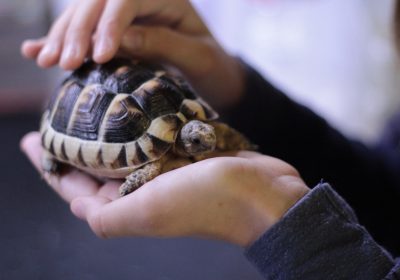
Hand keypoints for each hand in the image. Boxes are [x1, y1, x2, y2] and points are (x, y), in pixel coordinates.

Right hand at [20, 0, 244, 107]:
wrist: (214, 75)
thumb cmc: (213, 66)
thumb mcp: (198, 56)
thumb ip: (164, 44)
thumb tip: (120, 40)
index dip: (110, 25)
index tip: (99, 55)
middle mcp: (142, 0)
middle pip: (99, 3)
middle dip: (79, 31)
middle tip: (64, 62)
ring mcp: (126, 15)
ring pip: (85, 15)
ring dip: (63, 37)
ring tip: (45, 60)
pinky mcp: (115, 32)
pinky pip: (85, 32)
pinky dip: (61, 41)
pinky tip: (36, 50)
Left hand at [21, 132, 308, 246]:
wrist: (261, 193)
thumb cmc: (205, 202)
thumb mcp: (148, 212)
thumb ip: (105, 216)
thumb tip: (75, 204)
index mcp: (130, 204)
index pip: (76, 187)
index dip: (50, 168)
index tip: (29, 142)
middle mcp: (145, 188)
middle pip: (98, 166)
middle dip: (74, 146)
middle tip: (56, 118)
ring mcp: (167, 170)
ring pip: (126, 148)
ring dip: (106, 132)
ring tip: (89, 107)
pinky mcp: (186, 153)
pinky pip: (153, 136)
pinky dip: (139, 123)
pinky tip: (131, 107)